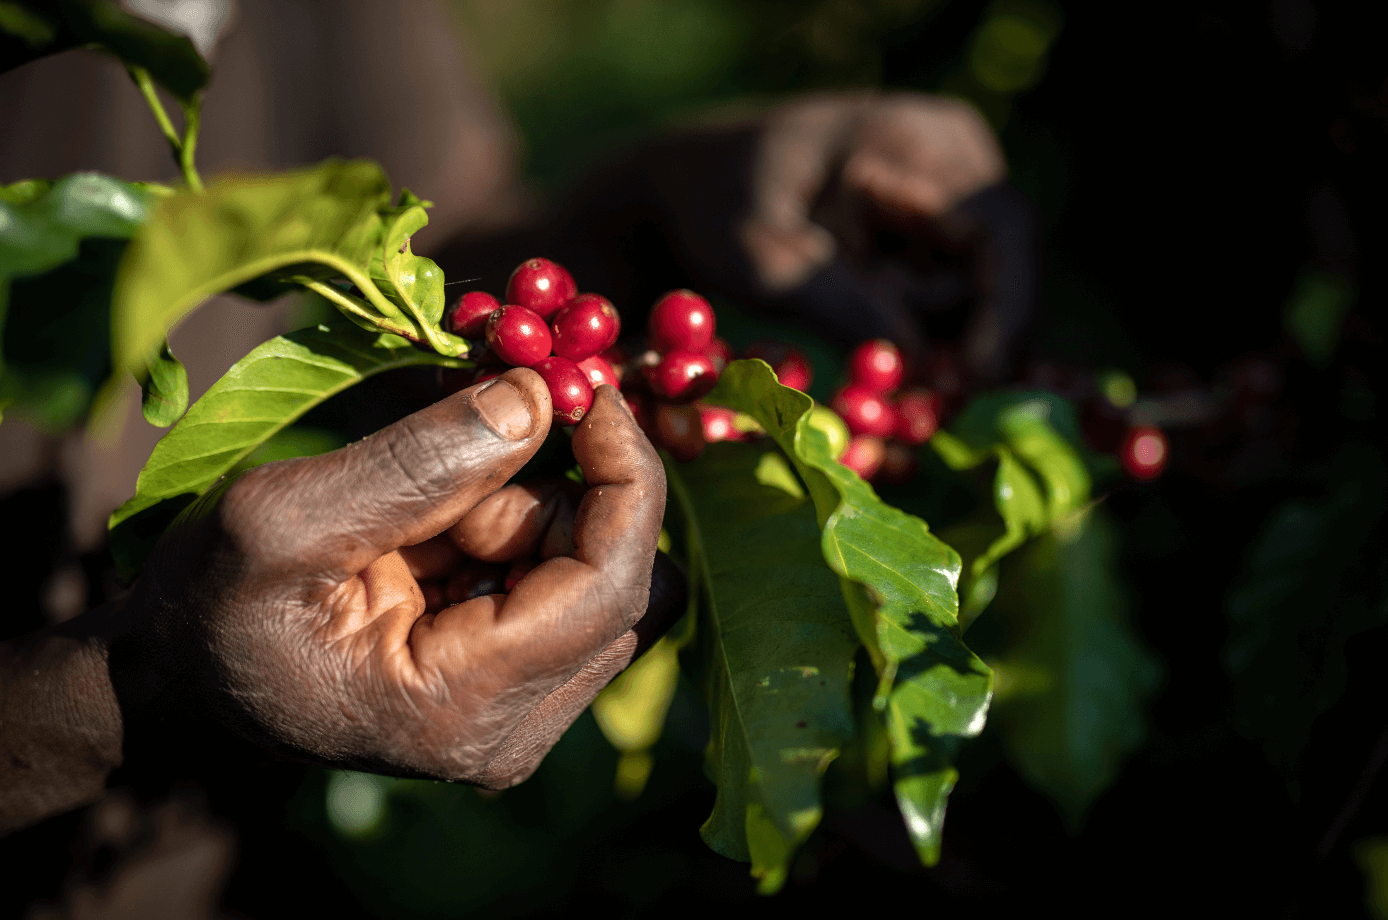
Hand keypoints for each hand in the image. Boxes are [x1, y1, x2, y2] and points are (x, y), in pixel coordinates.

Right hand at [110, 368, 673, 785]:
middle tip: (470, 444)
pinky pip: (563, 583)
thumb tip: (539, 397)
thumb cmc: (210, 604)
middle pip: (619, 581)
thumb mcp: (284, 519)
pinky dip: (512, 529)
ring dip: (523, 513)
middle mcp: (512, 732)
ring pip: (596, 575)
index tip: (588, 387)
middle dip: (558, 494)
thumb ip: (419, 461)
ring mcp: (518, 715)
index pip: (611, 587)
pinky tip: (430, 534)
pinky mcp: (513, 686)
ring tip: (414, 520)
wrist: (179, 668)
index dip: (625, 475)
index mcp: (462, 711)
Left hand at [511, 91, 1032, 389]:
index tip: (974, 381)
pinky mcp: (942, 217)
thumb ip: (838, 303)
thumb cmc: (716, 210)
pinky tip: (875, 324)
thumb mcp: (762, 259)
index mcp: (913, 139)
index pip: (1001, 227)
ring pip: (985, 284)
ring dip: (934, 327)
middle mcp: (953, 148)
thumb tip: (919, 362)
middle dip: (964, 331)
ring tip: (850, 312)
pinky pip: (962, 285)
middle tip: (912, 390)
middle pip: (1004, 263)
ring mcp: (953, 180)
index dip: (1005, 309)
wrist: (696, 184)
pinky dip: (927, 322)